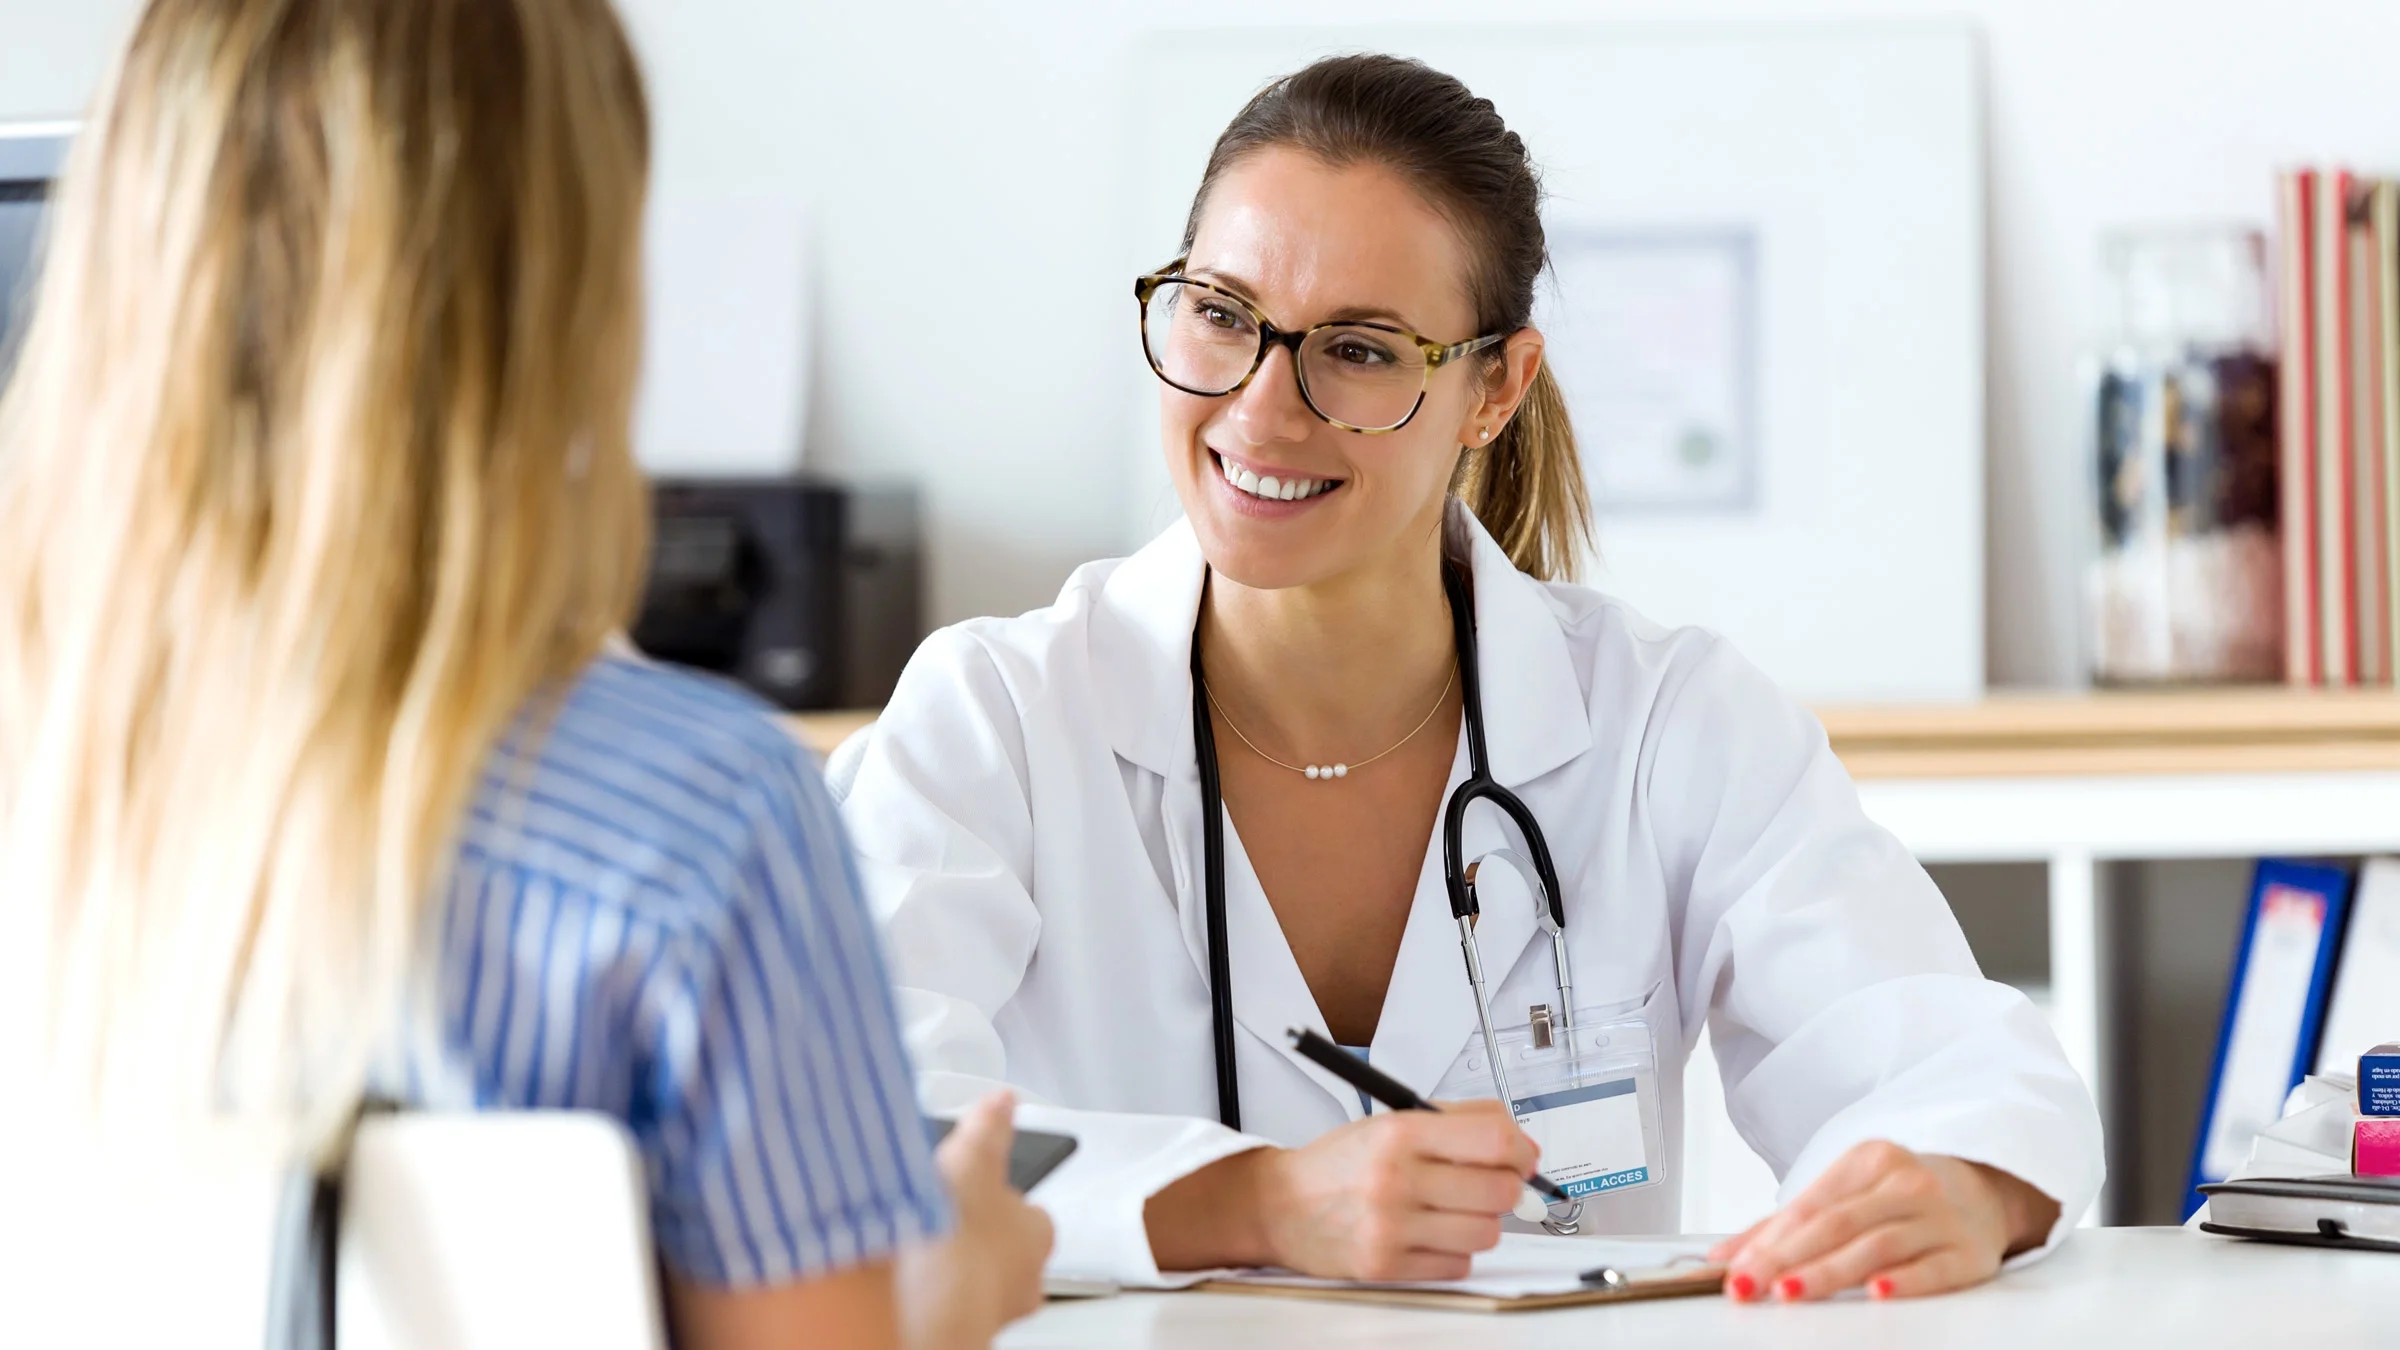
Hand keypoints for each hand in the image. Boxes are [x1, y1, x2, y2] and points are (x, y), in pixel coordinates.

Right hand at [897, 1092, 1054, 1349]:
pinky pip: (953, 1304)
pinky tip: (911, 1279)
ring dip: (958, 1266)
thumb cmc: (961, 1239)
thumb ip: (989, 1126)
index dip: (1000, 1196)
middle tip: (945, 1220)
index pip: (1030, 1211)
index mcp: (1038, 1232)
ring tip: (922, 1249)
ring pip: (981, 1280)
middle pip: (1007, 1248)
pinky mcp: (963, 1327)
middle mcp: (1027, 1278)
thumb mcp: (972, 1158)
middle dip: (979, 1235)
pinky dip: (936, 1293)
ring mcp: (996, 1308)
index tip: (977, 1190)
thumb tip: (1003, 1100)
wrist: (931, 1304)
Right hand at [1251, 1100, 1538, 1280]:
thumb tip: (1522, 1145)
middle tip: (1488, 1183)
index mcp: (1400, 1132)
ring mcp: (1391, 1227)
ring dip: (1480, 1222)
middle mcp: (1395, 1178)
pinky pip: (1459, 1264)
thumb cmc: (1341, 1163)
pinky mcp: (1386, 1266)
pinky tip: (1430, 1234)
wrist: (1281, 1205)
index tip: (1523, 1156)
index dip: (1521, 1149)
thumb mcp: (1393, 1120)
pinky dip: (1454, 1251)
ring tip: (1452, 1209)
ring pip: (1486, 1232)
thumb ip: (1459, 1122)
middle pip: (1500, 1190)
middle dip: (1505, 1187)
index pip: (1493, 1138)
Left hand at [1709, 1142, 2060, 1302]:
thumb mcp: (1846, 1193)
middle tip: (1751, 1286)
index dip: (1768, 1241)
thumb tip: (1723, 1258)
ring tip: (1791, 1292)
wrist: (1986, 1190)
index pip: (1808, 1206)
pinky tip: (1877, 1292)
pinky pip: (1933, 1268)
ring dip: (1829, 1272)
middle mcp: (1905, 1182)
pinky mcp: (1969, 1252)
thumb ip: (1783, 1225)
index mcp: (1868, 1160)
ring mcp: (1939, 1216)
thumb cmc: (1900, 1195)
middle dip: (1787, 1259)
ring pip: (1876, 1245)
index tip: (1736, 1272)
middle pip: (1836, 1224)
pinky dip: (1904, 1282)